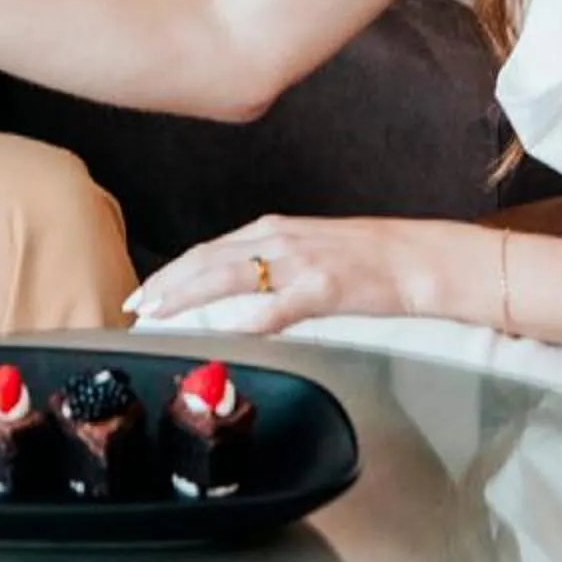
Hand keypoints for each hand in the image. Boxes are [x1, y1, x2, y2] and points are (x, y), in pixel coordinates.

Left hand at [124, 214, 465, 335]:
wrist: (427, 258)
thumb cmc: (375, 259)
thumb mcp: (311, 252)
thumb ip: (272, 267)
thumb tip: (236, 292)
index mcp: (274, 230)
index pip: (207, 250)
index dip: (171, 272)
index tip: (144, 293)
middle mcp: (280, 239)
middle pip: (206, 260)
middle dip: (165, 285)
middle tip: (135, 307)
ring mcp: (301, 261)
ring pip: (229, 276)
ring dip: (188, 296)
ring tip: (160, 315)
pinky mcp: (326, 286)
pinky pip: (280, 305)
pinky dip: (251, 319)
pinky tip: (229, 331)